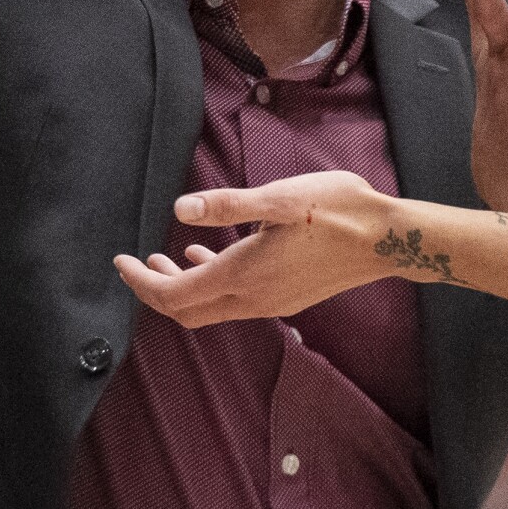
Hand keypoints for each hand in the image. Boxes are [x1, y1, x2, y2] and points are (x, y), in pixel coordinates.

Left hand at [114, 171, 391, 327]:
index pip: (174, 295)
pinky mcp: (286, 297)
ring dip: (182, 287)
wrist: (387, 239)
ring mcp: (272, 303)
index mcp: (244, 274)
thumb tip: (179, 209)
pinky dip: (209, 283)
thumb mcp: (280, 198)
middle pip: (187, 311)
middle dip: (155, 290)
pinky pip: (233, 302)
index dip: (141, 282)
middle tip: (136, 263)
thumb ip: (227, 205)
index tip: (120, 260)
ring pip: (210, 308)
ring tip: (165, 258)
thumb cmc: (337, 209)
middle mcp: (254, 298)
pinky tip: (208, 254)